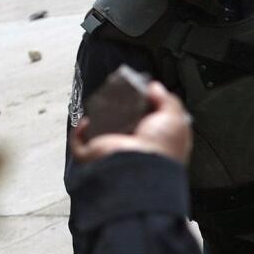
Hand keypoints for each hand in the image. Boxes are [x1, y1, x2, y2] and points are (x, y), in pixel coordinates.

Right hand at [71, 81, 192, 164]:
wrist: (140, 165)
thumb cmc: (161, 146)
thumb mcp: (175, 118)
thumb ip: (168, 100)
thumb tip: (155, 87)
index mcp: (155, 145)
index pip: (149, 127)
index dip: (146, 112)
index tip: (142, 97)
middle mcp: (134, 150)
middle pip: (123, 129)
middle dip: (119, 114)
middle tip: (118, 99)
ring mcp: (113, 154)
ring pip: (101, 136)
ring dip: (98, 121)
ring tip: (102, 105)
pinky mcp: (94, 155)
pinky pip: (79, 143)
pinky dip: (79, 131)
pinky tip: (87, 120)